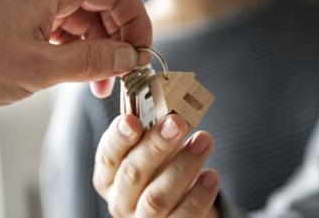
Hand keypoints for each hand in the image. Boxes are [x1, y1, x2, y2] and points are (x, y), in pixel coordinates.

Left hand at [0, 0, 151, 109]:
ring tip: (101, 85)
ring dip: (97, 51)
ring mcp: (34, 0)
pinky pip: (63, 30)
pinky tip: (80, 76)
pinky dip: (76, 52)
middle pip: (102, 5)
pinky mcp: (24, 17)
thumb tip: (129, 58)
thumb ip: (92, 61)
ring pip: (83, 20)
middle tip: (124, 75)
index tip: (142, 54)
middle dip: (117, 41)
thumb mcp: (41, 67)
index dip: (136, 22)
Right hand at [93, 114, 219, 217]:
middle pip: (133, 174)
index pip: (107, 155)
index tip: (132, 120)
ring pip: (157, 197)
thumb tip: (169, 111)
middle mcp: (119, 200)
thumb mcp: (148, 151)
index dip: (119, 137)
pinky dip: (198, 196)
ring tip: (203, 141)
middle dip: (155, 146)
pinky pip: (183, 217)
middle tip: (177, 123)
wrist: (172, 208)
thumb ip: (151, 134)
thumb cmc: (157, 171)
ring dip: (183, 167)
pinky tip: (211, 175)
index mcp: (108, 175)